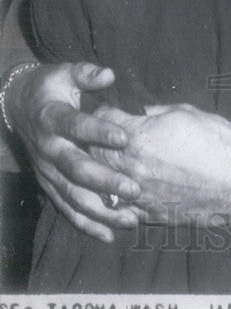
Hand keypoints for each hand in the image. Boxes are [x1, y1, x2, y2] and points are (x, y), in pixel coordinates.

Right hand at [5, 62, 140, 241]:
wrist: (18, 105)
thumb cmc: (52, 87)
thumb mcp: (65, 73)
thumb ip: (86, 74)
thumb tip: (108, 74)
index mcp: (52, 118)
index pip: (75, 126)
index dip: (98, 132)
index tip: (124, 139)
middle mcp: (49, 148)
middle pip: (76, 168)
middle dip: (105, 180)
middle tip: (134, 188)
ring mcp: (47, 171)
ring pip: (72, 194)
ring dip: (101, 209)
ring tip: (130, 218)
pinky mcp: (48, 185)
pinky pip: (66, 208)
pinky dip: (86, 223)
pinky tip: (109, 235)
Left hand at [91, 104, 230, 225]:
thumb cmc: (215, 141)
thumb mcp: (185, 112)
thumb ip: (156, 112)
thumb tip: (142, 112)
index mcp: (137, 137)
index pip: (101, 121)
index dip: (103, 113)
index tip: (107, 113)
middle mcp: (131, 166)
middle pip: (93, 152)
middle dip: (94, 142)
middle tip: (100, 137)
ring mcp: (137, 193)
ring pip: (100, 183)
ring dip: (101, 172)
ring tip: (107, 165)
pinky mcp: (148, 213)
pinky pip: (119, 208)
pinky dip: (115, 199)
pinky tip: (120, 192)